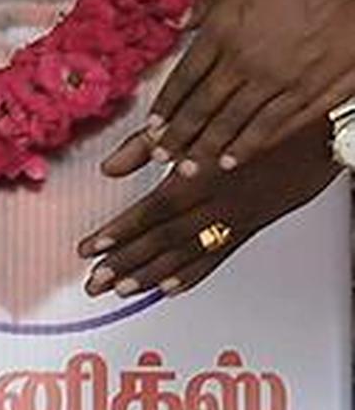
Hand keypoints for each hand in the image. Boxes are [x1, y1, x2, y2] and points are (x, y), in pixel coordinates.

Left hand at [80, 118, 339, 298]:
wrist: (320, 132)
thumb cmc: (259, 119)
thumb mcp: (199, 124)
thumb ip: (148, 146)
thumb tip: (109, 167)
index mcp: (198, 178)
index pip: (148, 213)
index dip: (117, 233)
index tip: (89, 248)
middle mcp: (215, 205)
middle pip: (162, 240)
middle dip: (125, 263)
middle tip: (96, 282)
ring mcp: (234, 220)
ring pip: (186, 254)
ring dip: (151, 275)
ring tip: (123, 289)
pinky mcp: (250, 227)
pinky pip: (217, 257)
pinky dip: (191, 275)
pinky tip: (169, 288)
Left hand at [102, 0, 354, 177]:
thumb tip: (180, 23)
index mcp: (224, 31)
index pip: (184, 79)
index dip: (166, 106)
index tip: (153, 126)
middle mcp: (248, 62)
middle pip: (204, 108)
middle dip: (179, 137)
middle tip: (161, 156)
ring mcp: (283, 81)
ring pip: (237, 124)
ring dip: (209, 149)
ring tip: (190, 169)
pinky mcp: (316, 91)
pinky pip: (277, 126)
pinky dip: (253, 146)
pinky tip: (237, 159)